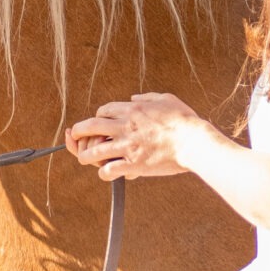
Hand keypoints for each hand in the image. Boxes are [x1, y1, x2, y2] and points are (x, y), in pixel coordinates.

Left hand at [65, 94, 200, 181]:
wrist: (193, 142)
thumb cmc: (184, 120)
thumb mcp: (166, 99)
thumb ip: (147, 97)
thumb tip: (133, 97)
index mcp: (132, 109)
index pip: (103, 111)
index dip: (97, 117)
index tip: (99, 124)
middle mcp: (125, 126)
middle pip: (90, 127)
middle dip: (79, 132)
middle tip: (76, 137)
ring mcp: (127, 146)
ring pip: (93, 152)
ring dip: (85, 156)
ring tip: (84, 159)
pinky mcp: (133, 164)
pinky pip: (108, 170)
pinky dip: (104, 173)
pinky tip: (107, 173)